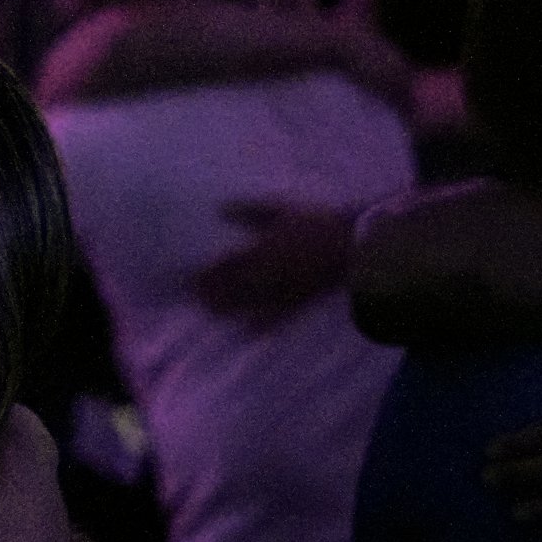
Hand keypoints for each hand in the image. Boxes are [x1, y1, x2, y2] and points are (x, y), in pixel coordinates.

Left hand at [195, 201, 356, 328]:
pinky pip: (275, 320)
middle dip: (211, 295)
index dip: (206, 273)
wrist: (352, 245)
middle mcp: (268, 275)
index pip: (225, 265)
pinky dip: (258, 328)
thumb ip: (249, 210)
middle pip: (231, 289)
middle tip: (194, 298)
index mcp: (261, 250)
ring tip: (211, 313)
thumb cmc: (316, 222)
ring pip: (248, 306)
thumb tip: (220, 207)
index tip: (189, 277)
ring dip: (227, 311)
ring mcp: (283, 292)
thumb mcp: (282, 209)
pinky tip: (245, 334)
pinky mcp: (299, 304)